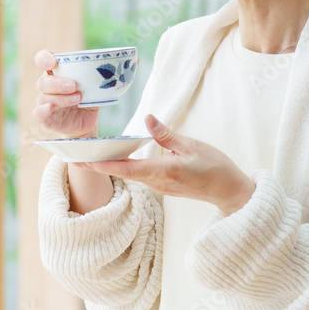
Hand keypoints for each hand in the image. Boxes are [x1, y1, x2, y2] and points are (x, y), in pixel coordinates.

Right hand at [32, 49, 98, 137]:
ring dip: (62, 98)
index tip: (54, 63)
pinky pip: (38, 113)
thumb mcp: (93, 85)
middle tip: (74, 86)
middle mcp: (47, 85)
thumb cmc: (88, 98)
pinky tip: (50, 108)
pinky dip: (42, 110)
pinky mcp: (46, 117)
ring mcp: (45, 102)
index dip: (44, 59)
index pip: (42, 59)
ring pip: (44, 97)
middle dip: (59, 83)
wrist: (86, 121)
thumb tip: (107, 67)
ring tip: (79, 98)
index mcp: (55, 72)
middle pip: (44, 81)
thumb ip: (94, 76)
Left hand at [79, 114, 255, 214]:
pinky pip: (140, 176)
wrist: (230, 191)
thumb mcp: (192, 145)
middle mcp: (158, 183)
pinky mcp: (164, 186)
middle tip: (78, 155)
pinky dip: (126, 167)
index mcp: (164, 171)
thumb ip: (167, 134)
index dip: (105, 164)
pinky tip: (119, 157)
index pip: (128, 168)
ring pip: (131, 175)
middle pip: (124, 173)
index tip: (86, 160)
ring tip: (92, 153)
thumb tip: (147, 118)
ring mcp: (160, 187)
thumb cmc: (215, 167)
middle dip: (101, 164)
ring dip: (112, 165)